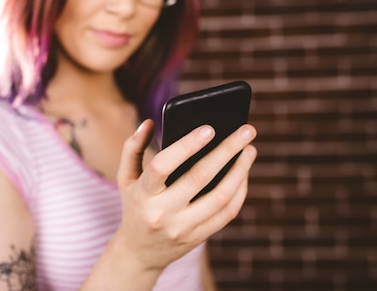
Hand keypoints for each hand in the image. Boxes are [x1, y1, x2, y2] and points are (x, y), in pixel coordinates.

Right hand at [114, 119, 256, 272]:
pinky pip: (226, 213)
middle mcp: (162, 213)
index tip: (209, 128)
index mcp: (142, 194)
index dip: (186, 146)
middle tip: (247, 129)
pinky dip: (239, 190)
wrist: (139, 253)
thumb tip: (150, 122)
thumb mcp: (126, 178)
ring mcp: (182, 228)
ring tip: (250, 149)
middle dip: (227, 150)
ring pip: (220, 197)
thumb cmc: (135, 205)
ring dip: (240, 171)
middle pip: (199, 178)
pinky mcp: (199, 237)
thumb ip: (132, 147)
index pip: (162, 166)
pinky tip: (244, 172)